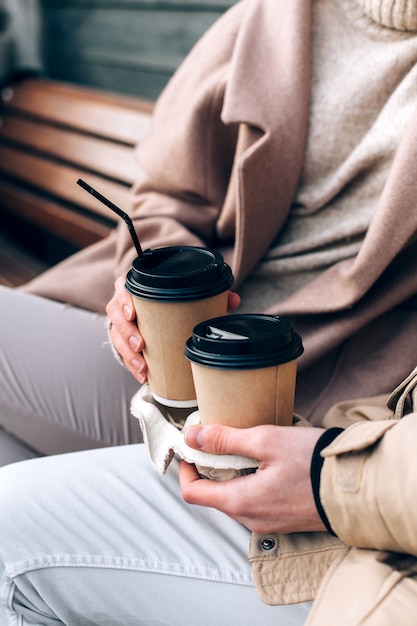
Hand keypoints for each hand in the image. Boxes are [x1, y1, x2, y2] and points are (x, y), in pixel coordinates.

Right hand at [106, 275, 240, 383]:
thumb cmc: (173, 303)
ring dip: (128, 352)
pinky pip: (122, 354)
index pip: (122, 288)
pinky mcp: (123, 342)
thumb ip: (210, 296)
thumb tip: (233, 299)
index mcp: (136, 288)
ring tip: (142, 366)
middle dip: (127, 331)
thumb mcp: (188, 298)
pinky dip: (132, 366)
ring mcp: (121, 324)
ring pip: (116, 336)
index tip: (132, 313)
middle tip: (141, 344)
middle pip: (115, 315)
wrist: (159, 315)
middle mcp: (124, 304)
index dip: (124, 300)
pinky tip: (144, 376)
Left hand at [179, 423, 326, 533]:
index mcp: (240, 502)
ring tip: (248, 448)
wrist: (357, 486)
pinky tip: (268, 463)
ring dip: (232, 474)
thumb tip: (192, 437)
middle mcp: (251, 519)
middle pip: (213, 495)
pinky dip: (251, 482)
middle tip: (221, 440)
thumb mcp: (266, 441)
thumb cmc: (312, 462)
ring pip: (235, 498)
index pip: (192, 493)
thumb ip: (225, 440)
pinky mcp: (284, 520)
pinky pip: (255, 503)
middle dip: (210, 468)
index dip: (186, 468)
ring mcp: (269, 523)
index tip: (193, 446)